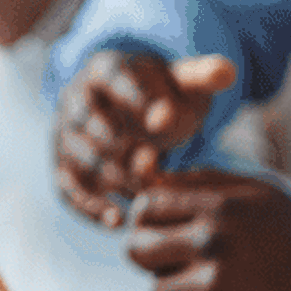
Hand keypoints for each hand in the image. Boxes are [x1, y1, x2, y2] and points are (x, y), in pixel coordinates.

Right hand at [53, 51, 236, 224]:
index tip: (168, 122)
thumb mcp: (183, 81)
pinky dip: (91, 208)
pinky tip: (120, 221)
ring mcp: (65, 135)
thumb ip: (204, 76)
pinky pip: (69, 190)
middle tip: (158, 164)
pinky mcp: (63, 167)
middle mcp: (75, 99)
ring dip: (117, 180)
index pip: (118, 80)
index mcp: (105, 69)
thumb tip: (227, 73)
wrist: (129, 113)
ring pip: (84, 160)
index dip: (141, 101)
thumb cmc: (162, 96)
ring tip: (150, 192)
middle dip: (128, 148)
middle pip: (96, 125)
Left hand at [124, 169, 290, 290]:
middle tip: (180, 261)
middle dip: (153, 255)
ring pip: (158, 290)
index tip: (164, 230)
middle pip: (137, 249)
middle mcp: (211, 245)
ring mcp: (212, 289)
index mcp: (218, 208)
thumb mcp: (258, 193)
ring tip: (220, 287)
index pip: (146, 208)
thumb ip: (202, 182)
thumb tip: (149, 177)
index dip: (150, 219)